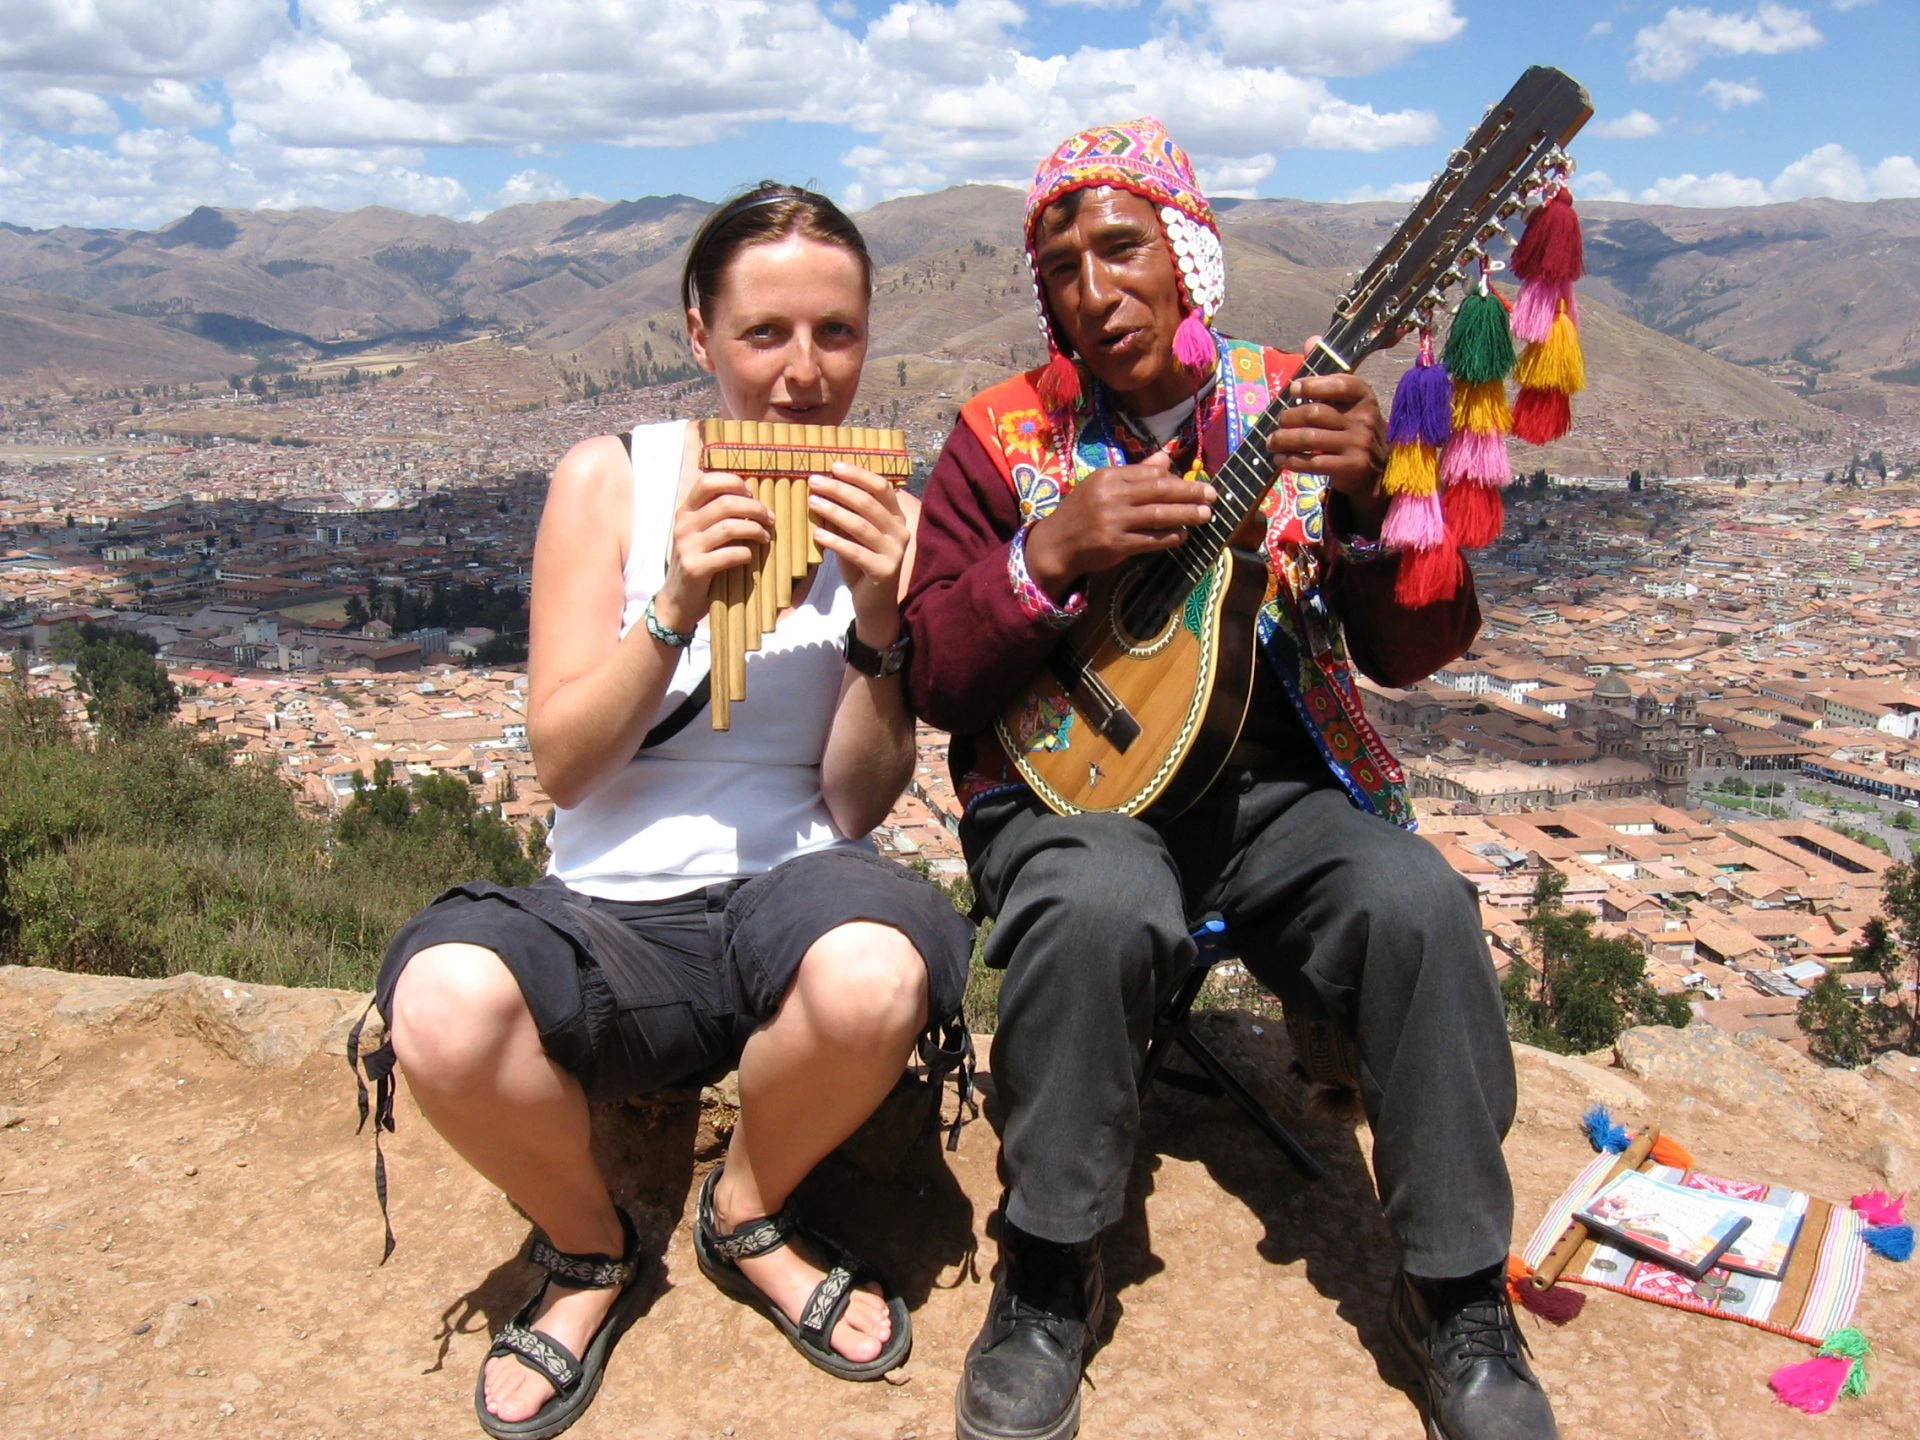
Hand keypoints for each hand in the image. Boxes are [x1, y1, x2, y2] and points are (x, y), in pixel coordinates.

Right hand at [655, 468, 772, 631]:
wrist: (676, 600)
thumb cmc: (697, 562)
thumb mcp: (700, 534)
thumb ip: (716, 515)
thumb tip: (751, 496)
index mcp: (686, 512)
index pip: (708, 482)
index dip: (734, 483)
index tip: (751, 495)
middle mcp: (684, 525)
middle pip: (726, 503)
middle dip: (755, 508)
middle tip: (769, 518)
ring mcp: (687, 546)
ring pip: (730, 527)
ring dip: (755, 530)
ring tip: (765, 537)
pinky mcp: (695, 568)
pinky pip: (730, 554)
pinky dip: (746, 554)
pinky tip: (750, 557)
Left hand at [809, 461, 908, 643]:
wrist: (874, 603)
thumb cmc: (862, 563)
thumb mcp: (854, 535)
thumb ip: (846, 514)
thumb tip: (821, 487)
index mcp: (897, 517)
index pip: (881, 488)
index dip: (858, 475)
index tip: (834, 466)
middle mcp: (900, 532)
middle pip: (868, 503)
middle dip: (840, 490)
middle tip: (814, 481)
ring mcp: (895, 552)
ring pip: (862, 526)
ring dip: (834, 511)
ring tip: (812, 502)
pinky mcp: (885, 571)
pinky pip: (856, 552)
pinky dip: (835, 541)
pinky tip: (817, 533)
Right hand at [1024, 451, 1215, 593]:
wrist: (1056, 544)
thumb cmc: (1082, 512)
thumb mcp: (1102, 485)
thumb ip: (1135, 473)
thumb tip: (1165, 458)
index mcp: (1108, 477)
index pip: (1150, 474)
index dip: (1176, 479)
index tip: (1193, 484)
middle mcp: (1111, 496)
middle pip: (1159, 490)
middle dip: (1190, 492)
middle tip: (1212, 494)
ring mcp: (1113, 521)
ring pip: (1159, 515)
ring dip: (1186, 514)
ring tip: (1206, 515)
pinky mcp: (1116, 545)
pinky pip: (1150, 539)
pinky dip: (1170, 537)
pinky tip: (1183, 535)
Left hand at [1267, 370, 1389, 531]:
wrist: (1375, 469)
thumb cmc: (1352, 427)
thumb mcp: (1347, 400)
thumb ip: (1327, 373)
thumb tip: (1311, 340)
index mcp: (1364, 397)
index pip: (1341, 384)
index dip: (1314, 385)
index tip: (1293, 389)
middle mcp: (1364, 419)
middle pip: (1315, 413)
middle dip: (1288, 418)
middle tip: (1276, 423)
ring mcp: (1359, 444)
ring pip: (1310, 438)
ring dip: (1283, 440)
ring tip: (1271, 441)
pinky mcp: (1350, 467)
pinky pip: (1312, 462)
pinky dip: (1291, 460)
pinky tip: (1280, 459)